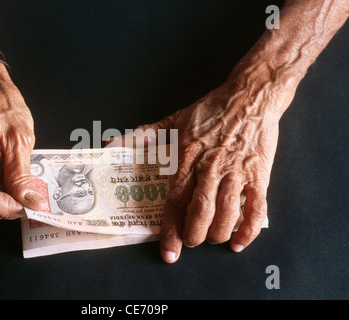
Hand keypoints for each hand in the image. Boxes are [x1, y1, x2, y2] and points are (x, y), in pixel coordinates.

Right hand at [0, 76, 46, 221]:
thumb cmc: (2, 105)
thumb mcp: (20, 140)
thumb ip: (22, 176)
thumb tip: (30, 202)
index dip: (11, 208)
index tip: (31, 205)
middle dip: (8, 205)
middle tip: (29, 195)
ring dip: (1, 198)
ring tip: (16, 179)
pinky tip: (4, 175)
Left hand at [134, 71, 295, 262]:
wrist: (249, 97)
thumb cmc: (210, 110)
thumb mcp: (172, 120)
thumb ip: (141, 136)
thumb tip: (111, 145)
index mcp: (187, 157)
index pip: (175, 200)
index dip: (170, 229)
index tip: (168, 252)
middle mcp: (211, 167)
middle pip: (200, 211)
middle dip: (193, 235)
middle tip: (189, 241)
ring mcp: (236, 171)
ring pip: (227, 213)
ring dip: (217, 234)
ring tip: (210, 239)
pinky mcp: (259, 174)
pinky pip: (257, 207)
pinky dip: (248, 230)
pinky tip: (238, 242)